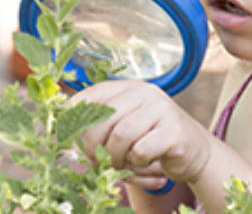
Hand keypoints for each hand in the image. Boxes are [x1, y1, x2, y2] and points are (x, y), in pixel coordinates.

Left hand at [74, 80, 213, 189]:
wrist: (194, 152)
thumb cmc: (151, 141)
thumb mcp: (124, 126)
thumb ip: (99, 123)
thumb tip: (57, 133)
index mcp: (129, 87)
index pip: (91, 95)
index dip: (74, 119)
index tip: (68, 141)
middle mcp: (146, 92)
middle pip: (103, 118)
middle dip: (93, 146)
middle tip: (96, 162)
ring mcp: (162, 109)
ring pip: (121, 135)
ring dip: (115, 157)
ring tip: (120, 164)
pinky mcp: (174, 130)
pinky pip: (141, 149)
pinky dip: (136, 162)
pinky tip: (144, 162)